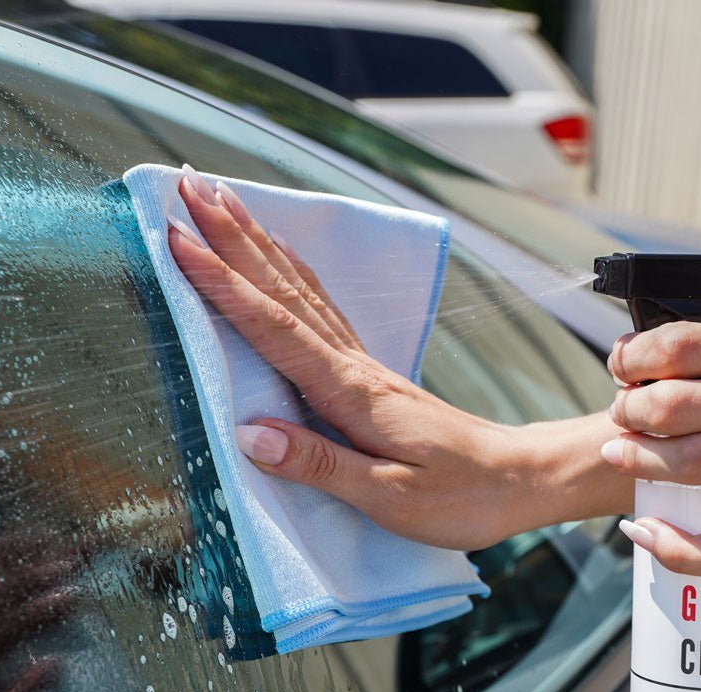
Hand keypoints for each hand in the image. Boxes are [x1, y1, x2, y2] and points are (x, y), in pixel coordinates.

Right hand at [166, 169, 611, 548]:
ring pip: (302, 292)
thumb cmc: (463, 496)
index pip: (276, 329)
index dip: (224, 284)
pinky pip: (322, 311)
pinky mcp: (372, 376)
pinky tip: (283, 259)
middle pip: (285, 291)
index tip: (179, 239)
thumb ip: (320, 464)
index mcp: (353, 393)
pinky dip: (294, 275)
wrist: (521, 478)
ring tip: (223, 203)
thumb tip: (248, 434)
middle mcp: (356, 367)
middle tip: (188, 187)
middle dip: (233, 237)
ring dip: (259, 245)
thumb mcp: (391, 496)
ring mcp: (365, 367)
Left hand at [604, 310, 700, 575]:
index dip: (633, 358)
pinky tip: (644, 531)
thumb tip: (666, 349)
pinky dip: (675, 546)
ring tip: (622, 453)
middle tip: (621, 415)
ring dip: (638, 459)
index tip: (622, 367)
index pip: (683, 344)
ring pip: (692, 464)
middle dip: (629, 410)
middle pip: (675, 404)